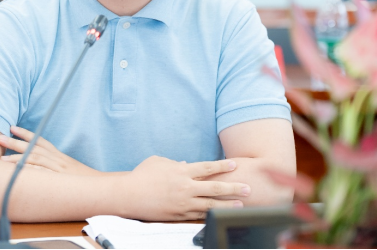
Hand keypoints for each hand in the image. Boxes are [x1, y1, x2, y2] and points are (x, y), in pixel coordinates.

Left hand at [0, 126, 99, 176]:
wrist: (101, 187)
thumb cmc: (84, 180)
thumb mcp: (70, 169)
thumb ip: (56, 165)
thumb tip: (39, 165)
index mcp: (60, 156)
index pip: (41, 141)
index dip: (26, 133)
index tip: (12, 127)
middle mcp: (58, 161)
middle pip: (34, 149)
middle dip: (15, 143)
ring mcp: (58, 171)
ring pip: (36, 161)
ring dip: (17, 159)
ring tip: (1, 160)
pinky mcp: (60, 181)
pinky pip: (43, 176)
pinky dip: (31, 173)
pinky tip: (18, 174)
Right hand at [118, 156, 249, 220]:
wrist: (128, 195)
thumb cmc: (141, 175)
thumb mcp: (158, 162)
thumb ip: (174, 163)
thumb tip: (185, 165)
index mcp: (181, 171)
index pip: (207, 167)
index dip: (222, 166)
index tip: (235, 164)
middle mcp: (185, 187)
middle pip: (215, 187)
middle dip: (233, 188)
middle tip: (247, 188)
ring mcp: (183, 203)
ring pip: (210, 204)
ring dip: (226, 205)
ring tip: (240, 206)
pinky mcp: (178, 215)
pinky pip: (198, 215)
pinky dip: (210, 214)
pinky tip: (219, 215)